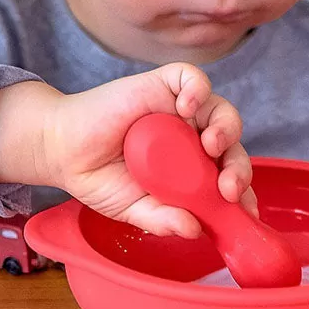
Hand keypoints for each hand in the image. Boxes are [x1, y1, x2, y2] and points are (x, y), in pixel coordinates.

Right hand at [44, 63, 256, 236]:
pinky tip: (186, 107)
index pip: (228, 177)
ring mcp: (180, 110)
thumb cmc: (102, 178)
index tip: (244, 212)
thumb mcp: (134, 209)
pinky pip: (191, 78)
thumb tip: (194, 229)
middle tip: (228, 188)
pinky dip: (197, 90)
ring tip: (211, 145)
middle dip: (237, 167)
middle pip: (232, 146)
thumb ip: (163, 219)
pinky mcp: (162, 85)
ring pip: (220, 111)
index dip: (242, 192)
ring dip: (225, 129)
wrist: (63, 151)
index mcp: (193, 169)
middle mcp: (193, 138)